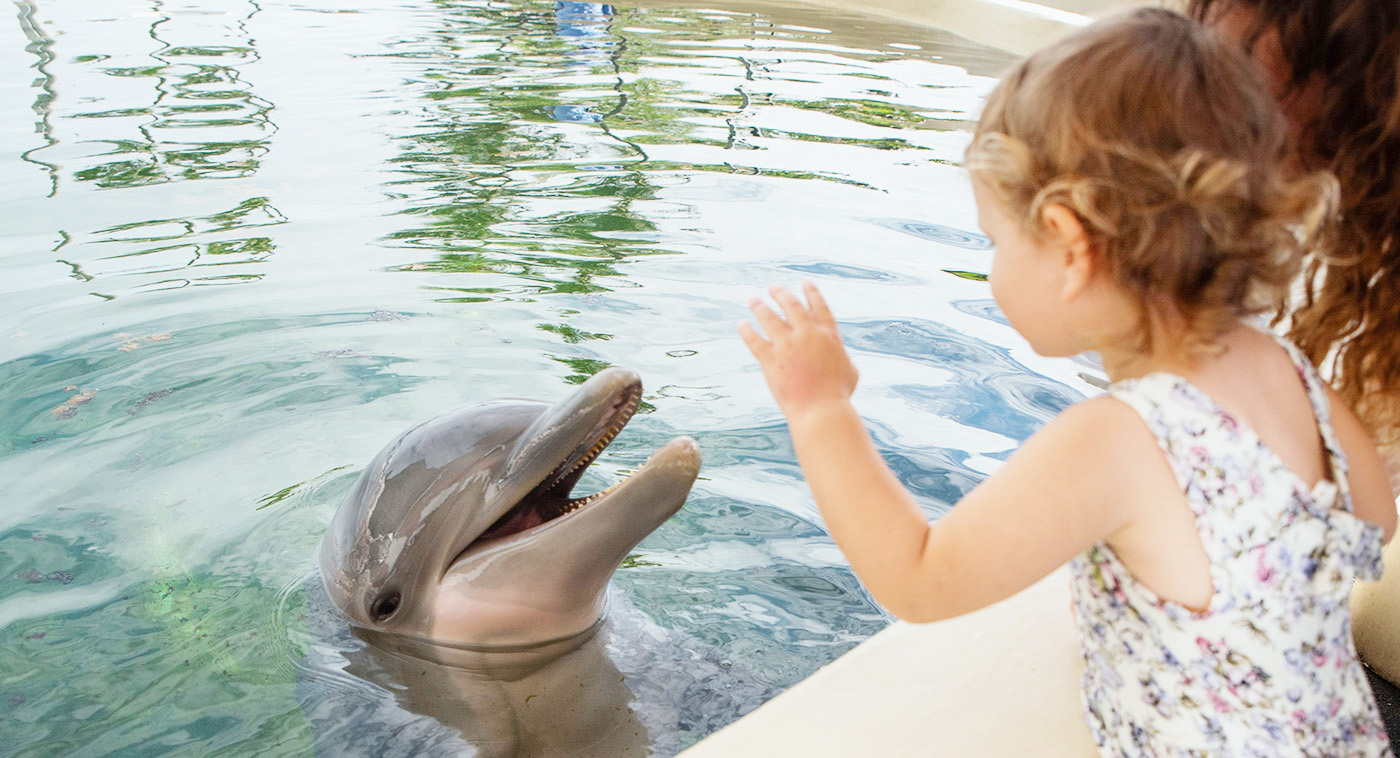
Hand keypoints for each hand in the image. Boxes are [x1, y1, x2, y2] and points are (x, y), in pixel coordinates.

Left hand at [738, 281, 858, 418]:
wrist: (821, 410)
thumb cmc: (837, 395)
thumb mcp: (850, 371)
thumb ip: (842, 356)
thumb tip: (840, 355)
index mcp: (828, 335)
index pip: (819, 307)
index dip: (812, 292)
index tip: (805, 282)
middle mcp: (807, 334)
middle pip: (792, 306)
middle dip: (781, 293)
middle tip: (773, 287)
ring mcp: (787, 345)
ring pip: (769, 317)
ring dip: (760, 306)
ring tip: (753, 299)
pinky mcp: (770, 359)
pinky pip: (754, 340)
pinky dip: (746, 331)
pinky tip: (742, 324)